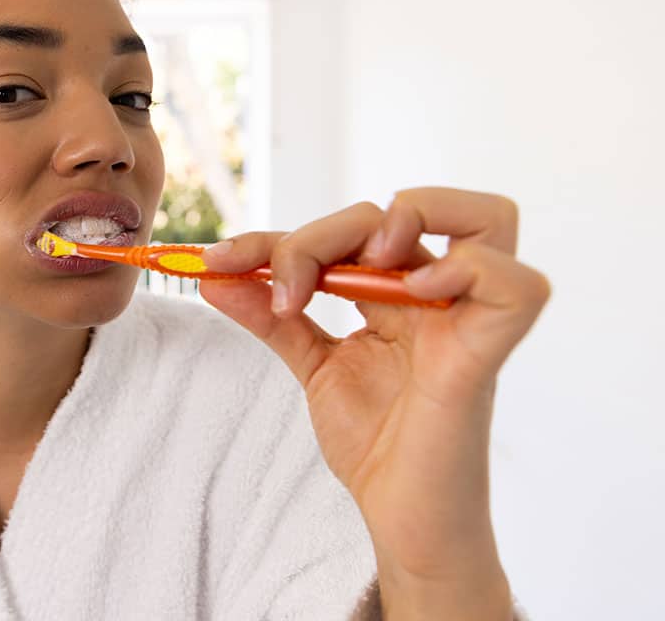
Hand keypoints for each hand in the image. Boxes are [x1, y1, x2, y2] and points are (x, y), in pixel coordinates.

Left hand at [199, 187, 550, 618]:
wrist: (401, 519)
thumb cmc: (374, 444)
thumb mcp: (311, 365)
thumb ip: (270, 317)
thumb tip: (211, 274)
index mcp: (400, 293)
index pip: (352, 227)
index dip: (279, 236)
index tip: (216, 263)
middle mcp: (439, 297)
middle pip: (407, 209)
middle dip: (329, 230)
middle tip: (289, 285)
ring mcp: (467, 322)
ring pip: (487, 219)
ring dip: (418, 215)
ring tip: (365, 262)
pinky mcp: (484, 357)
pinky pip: (517, 287)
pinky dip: (469, 270)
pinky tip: (415, 291)